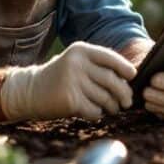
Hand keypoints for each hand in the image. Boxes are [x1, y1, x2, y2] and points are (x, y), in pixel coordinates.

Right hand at [0, 42, 136, 120]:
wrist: (30, 91)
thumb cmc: (61, 78)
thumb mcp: (77, 63)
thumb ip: (99, 67)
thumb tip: (131, 79)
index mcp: (80, 50)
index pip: (111, 58)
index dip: (125, 69)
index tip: (132, 77)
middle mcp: (76, 63)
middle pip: (112, 80)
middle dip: (124, 93)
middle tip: (127, 102)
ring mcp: (72, 81)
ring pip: (105, 98)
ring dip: (112, 106)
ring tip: (111, 108)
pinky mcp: (69, 100)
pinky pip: (94, 110)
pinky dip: (98, 114)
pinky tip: (93, 112)